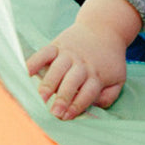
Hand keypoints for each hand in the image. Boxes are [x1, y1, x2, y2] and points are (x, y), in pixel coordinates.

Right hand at [26, 0, 141, 119]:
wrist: (104, 28)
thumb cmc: (109, 59)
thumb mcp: (118, 78)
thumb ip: (109, 95)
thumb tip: (95, 107)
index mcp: (97, 74)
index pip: (87, 92)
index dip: (77, 105)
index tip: (67, 117)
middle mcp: (83, 64)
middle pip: (72, 82)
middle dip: (63, 98)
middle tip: (54, 113)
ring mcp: (69, 54)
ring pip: (57, 69)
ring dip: (48, 84)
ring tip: (40, 98)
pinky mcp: (57, 45)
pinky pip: (44, 53)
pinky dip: (34, 62)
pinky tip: (25, 73)